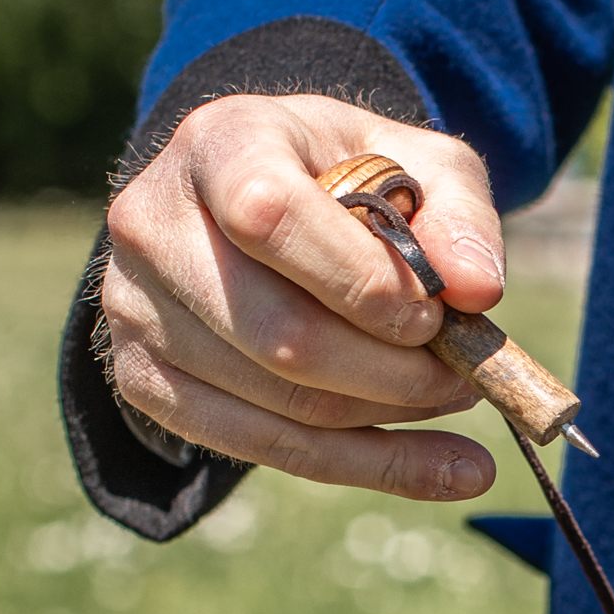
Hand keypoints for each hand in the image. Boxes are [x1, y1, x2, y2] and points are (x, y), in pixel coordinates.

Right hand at [96, 93, 506, 497]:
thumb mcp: (418, 164)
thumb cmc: (348, 179)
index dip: (361, 282)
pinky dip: (365, 466)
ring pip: (276, 402)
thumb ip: (459, 215)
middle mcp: (153, 223)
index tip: (434, 316)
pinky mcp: (140, 378)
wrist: (256, 201)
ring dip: (385, 418)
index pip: (270, 216)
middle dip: (392, 372)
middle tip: (465, 377)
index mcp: (220, 143)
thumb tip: (479, 291)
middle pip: (278, 332)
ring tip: (453, 401)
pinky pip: (260, 447)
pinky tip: (444, 470)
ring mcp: (135, 307)